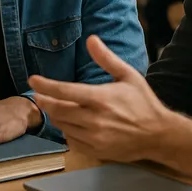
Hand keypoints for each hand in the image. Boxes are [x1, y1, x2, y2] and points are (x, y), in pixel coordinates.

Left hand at [28, 35, 171, 162]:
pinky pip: (71, 141)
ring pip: (62, 126)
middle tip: (40, 95)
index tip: (32, 80)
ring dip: (56, 116)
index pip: (65, 91)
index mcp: (101, 99)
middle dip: (45, 101)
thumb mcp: (127, 75)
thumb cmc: (143, 103)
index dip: (45, 85)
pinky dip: (67, 131)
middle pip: (58, 110)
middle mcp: (95, 120)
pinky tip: (71, 124)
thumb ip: (106, 58)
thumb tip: (91, 38)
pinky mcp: (96, 151)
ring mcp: (95, 138)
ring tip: (56, 106)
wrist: (159, 135)